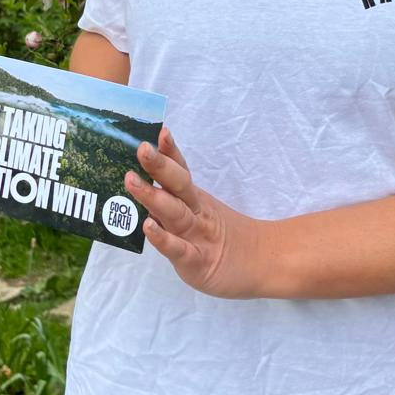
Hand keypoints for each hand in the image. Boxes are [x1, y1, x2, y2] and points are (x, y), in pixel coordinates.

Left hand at [127, 127, 268, 298]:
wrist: (262, 263)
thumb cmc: (222, 238)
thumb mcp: (201, 213)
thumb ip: (176, 199)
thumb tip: (147, 184)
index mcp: (196, 200)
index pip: (182, 172)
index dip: (171, 152)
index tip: (162, 132)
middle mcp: (196, 213)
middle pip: (178, 186)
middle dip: (159, 166)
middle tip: (142, 149)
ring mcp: (197, 236)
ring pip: (174, 213)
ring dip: (153, 196)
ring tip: (131, 180)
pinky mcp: (197, 262)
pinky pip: (178, 249)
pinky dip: (163, 238)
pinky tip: (149, 227)